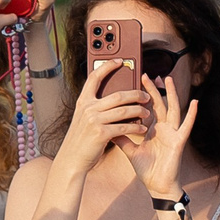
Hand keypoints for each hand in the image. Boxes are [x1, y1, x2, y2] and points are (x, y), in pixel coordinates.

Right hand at [54, 62, 151, 181]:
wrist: (72, 159)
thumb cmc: (81, 139)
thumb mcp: (83, 118)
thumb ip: (95, 107)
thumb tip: (115, 97)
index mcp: (83, 101)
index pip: (95, 77)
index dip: (107, 66)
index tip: (120, 60)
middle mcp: (87, 108)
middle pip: (117, 95)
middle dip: (135, 94)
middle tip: (146, 96)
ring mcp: (93, 120)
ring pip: (123, 110)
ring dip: (139, 111)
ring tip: (148, 112)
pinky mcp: (100, 133)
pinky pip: (124, 127)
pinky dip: (136, 127)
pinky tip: (143, 128)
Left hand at [132, 74, 199, 199]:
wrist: (157, 186)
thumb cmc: (148, 170)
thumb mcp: (131, 152)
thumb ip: (123, 139)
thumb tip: (109, 129)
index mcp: (152, 130)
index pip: (147, 109)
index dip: (142, 96)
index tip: (135, 82)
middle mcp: (163, 129)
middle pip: (158, 104)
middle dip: (153, 89)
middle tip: (146, 74)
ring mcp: (172, 134)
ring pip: (172, 109)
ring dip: (171, 94)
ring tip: (168, 79)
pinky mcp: (179, 141)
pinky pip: (186, 126)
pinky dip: (191, 115)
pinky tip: (195, 103)